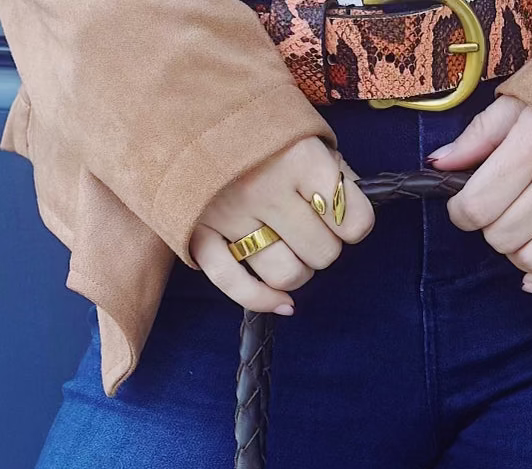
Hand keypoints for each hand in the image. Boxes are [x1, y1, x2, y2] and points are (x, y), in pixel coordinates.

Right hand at [190, 136, 373, 313]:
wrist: (178, 101)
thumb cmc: (251, 118)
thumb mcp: (301, 127)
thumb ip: (330, 169)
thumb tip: (350, 213)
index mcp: (299, 156)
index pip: (353, 220)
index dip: (353, 223)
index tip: (342, 215)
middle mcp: (266, 187)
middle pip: (322, 253)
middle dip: (325, 248)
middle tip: (312, 230)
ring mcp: (229, 214)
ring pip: (286, 274)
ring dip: (298, 273)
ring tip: (291, 252)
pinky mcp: (199, 233)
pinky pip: (235, 284)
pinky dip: (263, 300)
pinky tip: (282, 303)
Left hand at [429, 97, 531, 297]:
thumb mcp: (527, 98)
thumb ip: (480, 135)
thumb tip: (439, 164)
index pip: (475, 208)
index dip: (462, 212)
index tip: (469, 202)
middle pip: (502, 238)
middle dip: (493, 229)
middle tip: (506, 208)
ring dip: (521, 253)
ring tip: (529, 228)